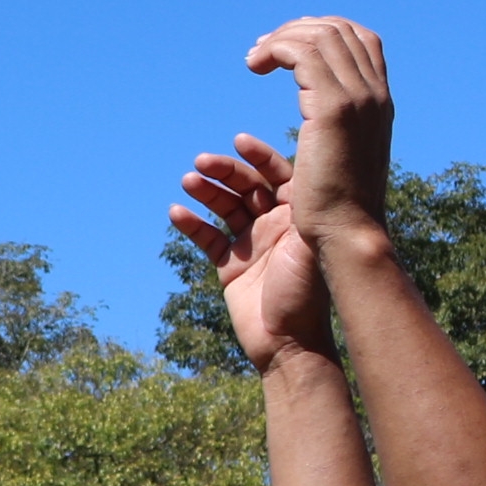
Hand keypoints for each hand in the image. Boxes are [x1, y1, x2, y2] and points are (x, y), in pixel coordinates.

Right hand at [169, 137, 333, 368]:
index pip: (279, 175)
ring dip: (206, 193)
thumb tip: (297, 170)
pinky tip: (177, 213)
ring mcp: (250, 244)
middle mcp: (274, 225)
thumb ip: (299, 209)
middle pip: (246, 187)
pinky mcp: (229, 265)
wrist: (288, 343)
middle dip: (224, 172)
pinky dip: (192, 224)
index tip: (239, 142)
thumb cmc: (306, 295)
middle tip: (202, 162)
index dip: (259, 157)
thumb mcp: (307, 245)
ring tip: (188, 182)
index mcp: (298, 217)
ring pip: (224, 208)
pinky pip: (207, 238)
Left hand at [243, 18, 393, 249]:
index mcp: (381, 102)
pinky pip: (301, 54)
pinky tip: (253, 68)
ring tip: (253, 59)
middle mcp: (375, 94)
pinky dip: (274, 50)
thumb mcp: (347, 154)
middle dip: (297, 29)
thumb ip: (342, 125)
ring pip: (319, 37)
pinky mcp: (332, 109)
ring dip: (280, 39)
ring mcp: (358, 98)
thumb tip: (325, 113)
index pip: (362, 40)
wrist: (347, 232)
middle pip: (340, 30)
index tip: (288, 46)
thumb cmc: (339, 204)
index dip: (325, 31)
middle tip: (262, 49)